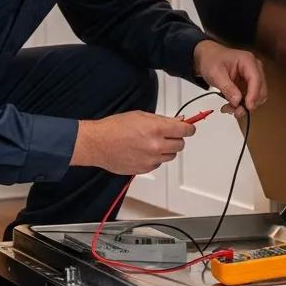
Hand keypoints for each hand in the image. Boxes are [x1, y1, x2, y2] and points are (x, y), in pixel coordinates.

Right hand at [71, 111, 194, 174]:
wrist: (97, 144)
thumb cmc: (114, 128)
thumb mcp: (140, 115)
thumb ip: (162, 120)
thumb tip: (178, 122)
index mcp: (156, 129)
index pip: (185, 131)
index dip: (189, 128)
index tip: (189, 128)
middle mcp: (155, 146)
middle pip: (180, 145)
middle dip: (176, 138)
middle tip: (167, 135)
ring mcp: (151, 160)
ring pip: (171, 156)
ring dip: (166, 149)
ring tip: (151, 143)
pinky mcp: (144, 169)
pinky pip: (158, 164)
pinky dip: (155, 158)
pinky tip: (143, 151)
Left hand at [192, 40, 266, 118]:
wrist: (207, 58)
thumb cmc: (211, 60)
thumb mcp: (215, 74)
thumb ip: (227, 88)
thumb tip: (237, 101)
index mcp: (248, 61)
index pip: (256, 79)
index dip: (254, 95)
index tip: (248, 107)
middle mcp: (255, 69)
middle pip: (261, 90)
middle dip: (249, 103)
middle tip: (235, 111)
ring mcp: (253, 77)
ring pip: (257, 97)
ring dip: (245, 106)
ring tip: (229, 108)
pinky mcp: (249, 85)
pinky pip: (250, 98)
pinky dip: (241, 105)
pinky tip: (230, 105)